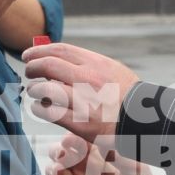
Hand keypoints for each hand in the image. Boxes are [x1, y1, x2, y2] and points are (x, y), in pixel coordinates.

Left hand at [23, 42, 139, 143]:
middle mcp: (89, 80)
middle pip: (48, 66)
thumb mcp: (113, 70)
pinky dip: (40, 108)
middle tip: (29, 72)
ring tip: (36, 92)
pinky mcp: (80, 124)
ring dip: (35, 90)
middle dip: (32, 68)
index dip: (39, 51)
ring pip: (45, 90)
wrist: (145, 122)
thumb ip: (88, 64)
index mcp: (97, 64)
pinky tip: (41, 108)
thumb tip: (58, 58)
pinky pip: (49, 113)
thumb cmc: (127, 97)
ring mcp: (84, 102)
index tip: (29, 55)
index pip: (60, 50)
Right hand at [45, 133, 162, 174]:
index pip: (79, 141)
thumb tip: (110, 137)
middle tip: (63, 154)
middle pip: (62, 154)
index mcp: (97, 155)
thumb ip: (121, 154)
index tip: (71, 139)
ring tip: (58, 170)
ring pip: (56, 173)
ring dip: (53, 169)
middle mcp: (84, 168)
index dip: (72, 139)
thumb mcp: (135, 168)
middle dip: (58, 152)